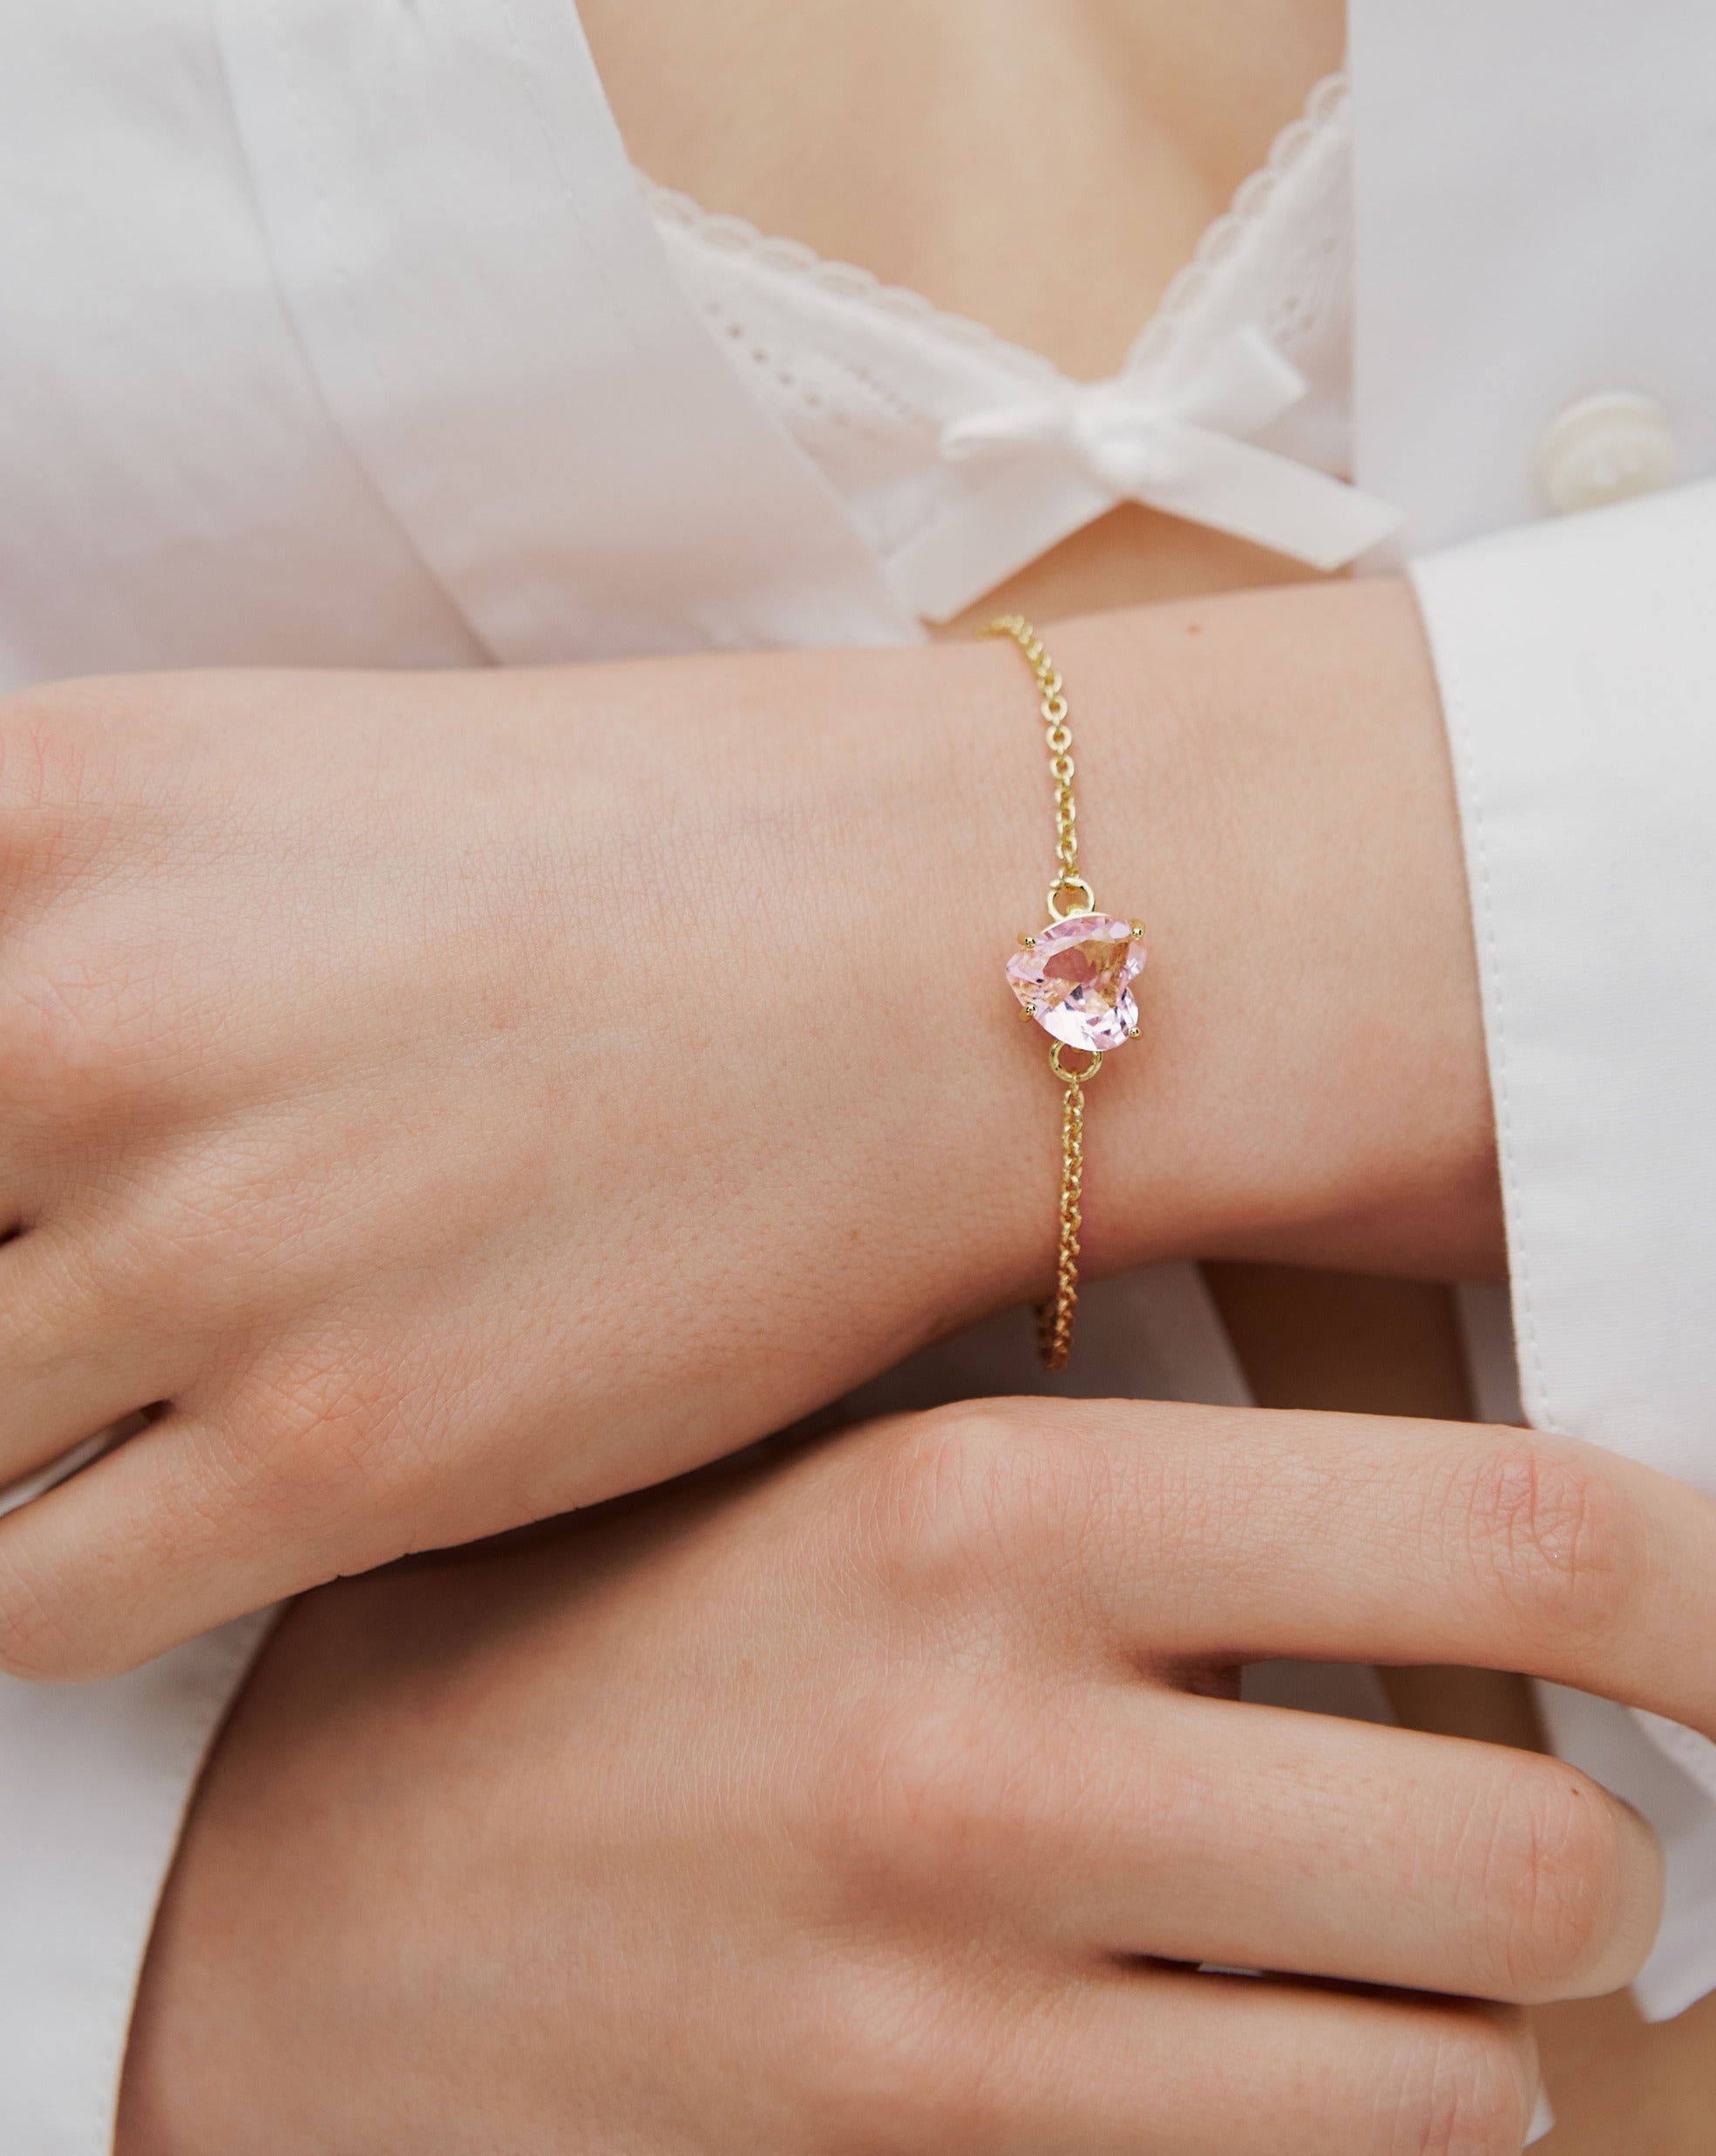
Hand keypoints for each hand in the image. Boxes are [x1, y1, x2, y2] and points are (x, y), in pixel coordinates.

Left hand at [0, 584, 1498, 1677]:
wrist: (940, 943)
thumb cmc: (636, 845)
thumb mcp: (268, 789)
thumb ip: (40, 923)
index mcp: (41, 805)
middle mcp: (73, 1015)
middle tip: (57, 1280)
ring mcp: (205, 1244)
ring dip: (0, 1424)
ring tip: (118, 1385)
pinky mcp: (337, 1451)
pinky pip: (24, 1607)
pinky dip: (50, 1574)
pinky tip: (175, 1494)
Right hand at [119, 1398, 1715, 2155]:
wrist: (287, 1916)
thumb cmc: (606, 1638)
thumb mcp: (848, 1469)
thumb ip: (1149, 1476)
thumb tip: (1512, 1522)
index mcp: (987, 1497)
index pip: (1524, 1541)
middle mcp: (990, 1757)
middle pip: (1542, 1858)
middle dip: (1604, 1864)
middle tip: (1531, 1830)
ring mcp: (950, 2030)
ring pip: (1461, 2094)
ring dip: (1466, 2042)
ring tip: (1335, 1965)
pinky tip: (1239, 2073)